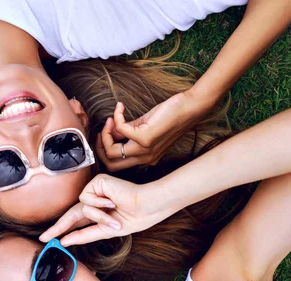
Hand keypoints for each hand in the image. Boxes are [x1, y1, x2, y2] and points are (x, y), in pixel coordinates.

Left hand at [40, 174, 168, 245]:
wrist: (147, 206)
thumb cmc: (134, 218)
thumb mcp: (106, 230)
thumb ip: (85, 234)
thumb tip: (64, 241)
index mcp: (99, 213)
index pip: (77, 223)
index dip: (64, 231)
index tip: (51, 240)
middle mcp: (95, 202)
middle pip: (71, 215)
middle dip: (58, 227)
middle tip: (44, 238)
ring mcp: (95, 191)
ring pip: (81, 209)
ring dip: (97, 216)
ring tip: (114, 214)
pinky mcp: (96, 182)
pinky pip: (86, 198)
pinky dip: (98, 204)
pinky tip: (111, 201)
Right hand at [97, 90, 211, 170]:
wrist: (190, 107)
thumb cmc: (170, 115)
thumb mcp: (144, 126)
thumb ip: (126, 132)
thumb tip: (111, 131)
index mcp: (146, 157)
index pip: (116, 164)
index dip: (105, 150)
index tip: (105, 133)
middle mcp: (145, 158)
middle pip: (110, 164)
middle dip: (100, 148)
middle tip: (102, 131)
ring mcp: (145, 150)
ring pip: (112, 152)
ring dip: (106, 134)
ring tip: (110, 120)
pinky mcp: (146, 137)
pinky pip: (121, 129)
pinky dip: (117, 117)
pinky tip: (120, 107)